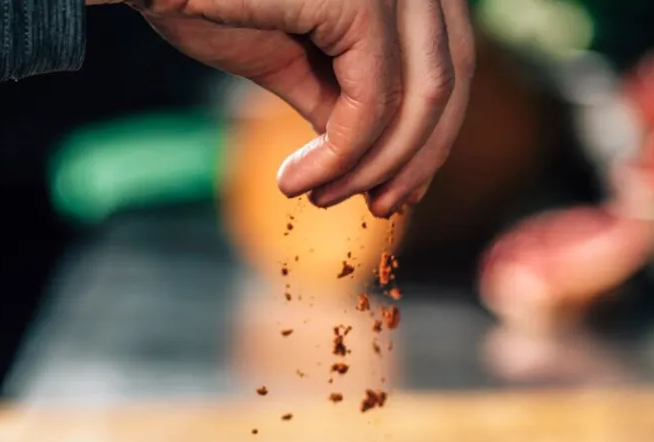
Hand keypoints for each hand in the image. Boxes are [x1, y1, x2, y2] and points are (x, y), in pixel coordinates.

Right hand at [126, 0, 475, 216]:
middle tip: (378, 208)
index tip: (396, 189)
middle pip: (450, 77)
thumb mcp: (293, 58)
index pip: (449, 58)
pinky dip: (343, 156)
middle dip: (418, 157)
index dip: (433, 133)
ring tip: (322, 196)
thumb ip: (341, 97)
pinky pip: (373, 104)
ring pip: (421, 98)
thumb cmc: (203, 0)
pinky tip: (297, 179)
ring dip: (375, 166)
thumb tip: (378, 157)